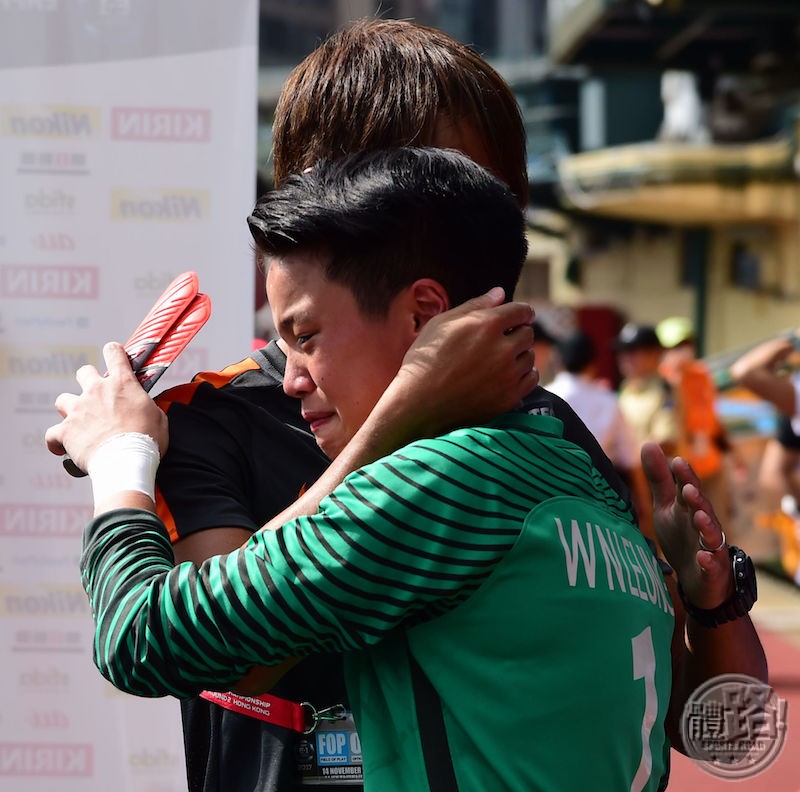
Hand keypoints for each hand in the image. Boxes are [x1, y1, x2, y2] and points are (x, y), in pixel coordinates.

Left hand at [44, 342, 167, 471]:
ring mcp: (78, 410)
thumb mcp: (158, 417)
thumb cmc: (147, 440)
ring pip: (62, 400)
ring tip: (78, 423)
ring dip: (70, 409)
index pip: (113, 353)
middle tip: (96, 396)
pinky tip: (62, 448)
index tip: (115, 356)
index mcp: (122, 384)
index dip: (113, 352)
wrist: (126, 461)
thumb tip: (144, 408)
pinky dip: (56, 441)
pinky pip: (52, 434)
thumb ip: (147, 406)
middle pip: (83, 372)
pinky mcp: (65, 431)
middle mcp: (96, 391)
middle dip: (88, 381)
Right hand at [383, 288, 536, 438]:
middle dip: (517, 333)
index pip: (521, 311)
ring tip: (500, 360)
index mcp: (487, 325)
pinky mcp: (509, 397)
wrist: (418, 402)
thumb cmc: (425, 360)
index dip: (522, 311)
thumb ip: (475, 305)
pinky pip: (531, 379)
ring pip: (529, 357)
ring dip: (519, 355)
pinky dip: (523, 375)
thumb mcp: (442, 324)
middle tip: (502, 340)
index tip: (520, 316)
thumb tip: (499, 293)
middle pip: (528, 334)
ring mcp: (508, 375)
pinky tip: (507, 375)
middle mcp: (503, 349)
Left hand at [641, 442, 733, 609]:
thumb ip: (659, 478)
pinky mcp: (712, 569)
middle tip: (687, 488)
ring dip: (705, 524)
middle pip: (701, 509)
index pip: (688, 489)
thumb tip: (649, 443)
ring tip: (697, 515)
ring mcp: (710, 547)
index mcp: (689, 508)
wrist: (698, 579)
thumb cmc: (681, 535)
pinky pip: (712, 564)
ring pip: (711, 534)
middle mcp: (703, 524)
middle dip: (696, 498)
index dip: (684, 476)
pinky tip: (701, 556)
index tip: (677, 461)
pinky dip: (708, 560)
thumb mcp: (667, 506)